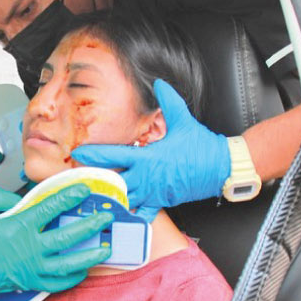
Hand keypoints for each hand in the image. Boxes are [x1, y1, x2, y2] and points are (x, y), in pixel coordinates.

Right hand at [0, 183, 112, 300]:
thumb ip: (2, 196)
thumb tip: (21, 200)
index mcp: (18, 227)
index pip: (51, 208)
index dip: (69, 196)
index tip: (83, 189)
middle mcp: (29, 250)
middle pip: (69, 237)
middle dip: (90, 226)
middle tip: (105, 218)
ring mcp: (29, 269)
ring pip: (69, 265)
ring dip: (89, 255)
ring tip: (104, 248)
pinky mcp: (26, 282)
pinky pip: (56, 283)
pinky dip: (72, 278)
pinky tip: (81, 271)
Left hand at [70, 79, 229, 219]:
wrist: (223, 167)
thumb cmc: (203, 147)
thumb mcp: (183, 120)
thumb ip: (169, 101)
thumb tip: (160, 83)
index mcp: (147, 157)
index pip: (113, 156)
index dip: (93, 156)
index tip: (77, 155)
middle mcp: (147, 177)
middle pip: (112, 182)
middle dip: (95, 181)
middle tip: (77, 180)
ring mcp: (153, 192)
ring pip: (124, 200)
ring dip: (109, 199)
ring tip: (91, 199)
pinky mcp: (162, 201)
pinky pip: (143, 213)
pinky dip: (131, 215)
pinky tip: (119, 217)